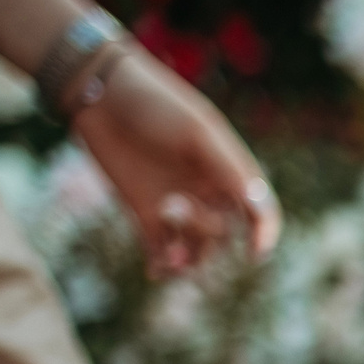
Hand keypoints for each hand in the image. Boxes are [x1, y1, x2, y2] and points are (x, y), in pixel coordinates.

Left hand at [72, 50, 279, 276]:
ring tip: (167, 260)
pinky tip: (155, 270)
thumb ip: (229, 169)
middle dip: (202, 229)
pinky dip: (162, 265)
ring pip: (194, 249)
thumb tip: (259, 208)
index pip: (259, 213)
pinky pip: (160, 250)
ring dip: (187, 260)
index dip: (263, 236)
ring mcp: (176, 204)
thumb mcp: (197, 132)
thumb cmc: (155, 103)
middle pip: (222, 233)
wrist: (100, 92)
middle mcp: (207, 192)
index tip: (253, 254)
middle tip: (170, 207)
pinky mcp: (144, 212)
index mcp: (229, 171)